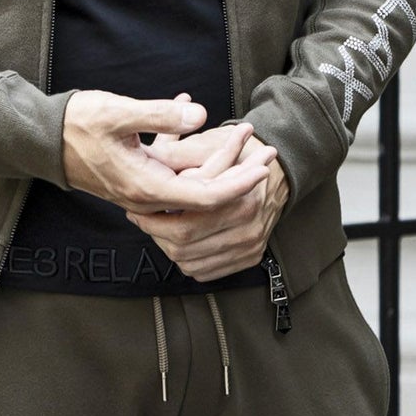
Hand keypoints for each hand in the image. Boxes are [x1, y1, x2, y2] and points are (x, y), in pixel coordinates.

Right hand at [61, 90, 273, 214]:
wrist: (44, 138)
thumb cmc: (78, 123)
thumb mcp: (118, 112)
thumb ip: (159, 114)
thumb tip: (199, 114)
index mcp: (146, 186)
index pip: (205, 196)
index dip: (238, 184)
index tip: (264, 169)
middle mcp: (148, 197)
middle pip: (205, 196)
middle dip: (240, 175)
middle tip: (268, 151)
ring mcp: (144, 191)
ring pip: (193, 186)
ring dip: (222, 164)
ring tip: (244, 135)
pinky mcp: (140, 179)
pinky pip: (177, 173)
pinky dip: (196, 154)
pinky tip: (194, 115)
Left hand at [126, 133, 289, 282]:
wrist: (278, 170)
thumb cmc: (242, 152)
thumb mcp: (212, 143)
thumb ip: (181, 153)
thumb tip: (149, 161)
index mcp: (240, 202)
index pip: (184, 227)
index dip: (154, 221)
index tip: (137, 208)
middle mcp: (248, 229)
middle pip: (185, 248)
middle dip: (156, 234)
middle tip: (140, 218)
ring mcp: (251, 246)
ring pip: (192, 262)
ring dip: (168, 246)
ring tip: (156, 226)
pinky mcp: (251, 256)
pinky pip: (207, 271)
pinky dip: (187, 260)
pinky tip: (178, 241)